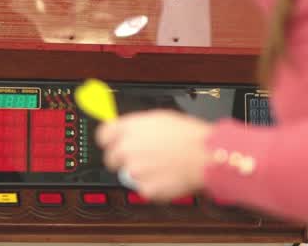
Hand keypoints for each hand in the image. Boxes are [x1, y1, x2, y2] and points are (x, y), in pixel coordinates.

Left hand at [96, 110, 211, 201]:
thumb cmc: (188, 134)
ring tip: (162, 165)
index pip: (103, 135)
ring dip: (141, 173)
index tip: (113, 144)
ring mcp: (134, 170)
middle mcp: (127, 148)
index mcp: (129, 127)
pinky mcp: (144, 188)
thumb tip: (125, 130)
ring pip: (128, 174)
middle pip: (111, 158)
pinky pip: (143, 188)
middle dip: (122, 160)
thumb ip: (136, 126)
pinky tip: (166, 176)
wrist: (205, 155)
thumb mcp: (158, 118)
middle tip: (141, 159)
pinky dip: (153, 186)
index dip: (109, 140)